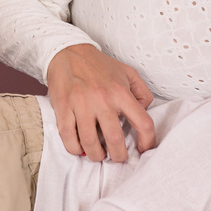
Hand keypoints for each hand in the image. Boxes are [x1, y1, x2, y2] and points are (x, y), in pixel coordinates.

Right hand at [46, 44, 154, 161]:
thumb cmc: (99, 66)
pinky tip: (80, 148)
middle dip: (118, 156)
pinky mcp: (63, 108)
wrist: (68, 52)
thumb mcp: (128, 73)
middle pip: (115, 140)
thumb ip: (142, 93)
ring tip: (99, 155)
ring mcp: (81, 105)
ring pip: (90, 143)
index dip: (147, 141)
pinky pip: (69, 138)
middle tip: (118, 157)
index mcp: (121, 92)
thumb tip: (145, 112)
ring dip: (96, 156)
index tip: (143, 148)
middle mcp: (103, 100)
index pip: (143, 123)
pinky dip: (75, 149)